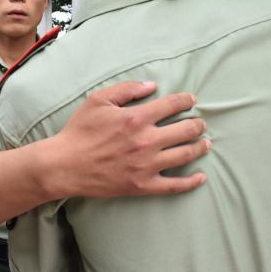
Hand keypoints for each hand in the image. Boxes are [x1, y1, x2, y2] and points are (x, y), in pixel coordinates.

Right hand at [53, 81, 208, 197]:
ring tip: (205, 143)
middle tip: (201, 123)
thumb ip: (127, 89)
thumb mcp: (98, 100)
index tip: (192, 100)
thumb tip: (152, 85)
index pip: (172, 105)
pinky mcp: (143, 185)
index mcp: (136, 118)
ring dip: (200, 147)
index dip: (186, 100)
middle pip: (185, 130)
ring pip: (185, 154)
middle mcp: (146, 141)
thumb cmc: (80, 131)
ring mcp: (147, 165)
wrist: (65, 165)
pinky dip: (191, 182)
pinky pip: (174, 185)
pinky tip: (201, 178)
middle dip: (198, 124)